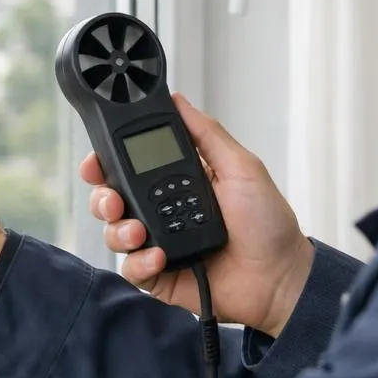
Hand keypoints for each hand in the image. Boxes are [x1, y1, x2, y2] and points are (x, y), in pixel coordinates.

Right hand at [82, 95, 311, 335]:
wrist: (280, 277)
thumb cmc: (268, 223)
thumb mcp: (241, 168)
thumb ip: (207, 134)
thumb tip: (178, 100)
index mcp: (177, 181)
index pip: (130, 166)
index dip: (106, 162)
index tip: (97, 160)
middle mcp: (162, 211)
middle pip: (111, 198)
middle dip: (102, 197)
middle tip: (112, 200)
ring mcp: (159, 243)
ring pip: (115, 233)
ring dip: (118, 230)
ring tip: (138, 233)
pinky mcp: (160, 276)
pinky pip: (132, 269)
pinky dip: (140, 263)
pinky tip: (159, 258)